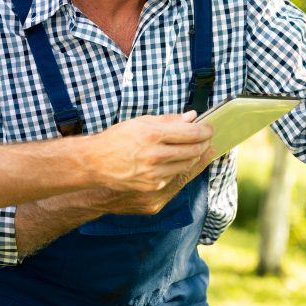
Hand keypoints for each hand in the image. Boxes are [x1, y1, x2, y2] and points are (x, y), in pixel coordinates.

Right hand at [85, 112, 212, 192]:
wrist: (95, 163)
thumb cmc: (117, 138)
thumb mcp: (141, 122)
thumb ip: (169, 120)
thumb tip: (192, 117)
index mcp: (152, 135)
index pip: (190, 134)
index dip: (204, 131)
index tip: (209, 128)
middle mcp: (155, 155)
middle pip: (193, 151)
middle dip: (204, 144)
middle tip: (207, 139)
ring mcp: (154, 174)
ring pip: (187, 165)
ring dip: (196, 156)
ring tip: (198, 148)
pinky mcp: (153, 187)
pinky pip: (175, 176)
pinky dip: (181, 167)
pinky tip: (181, 160)